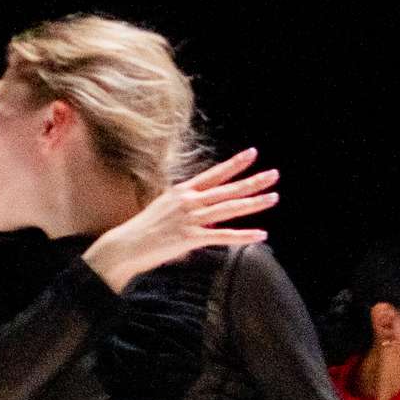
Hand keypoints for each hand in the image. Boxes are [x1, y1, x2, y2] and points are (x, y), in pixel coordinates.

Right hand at [84, 148, 278, 291]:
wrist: (125, 245)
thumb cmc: (145, 230)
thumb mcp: (167, 209)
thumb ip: (190, 208)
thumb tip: (210, 214)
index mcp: (182, 191)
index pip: (214, 174)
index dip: (235, 164)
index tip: (253, 154)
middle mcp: (188, 200)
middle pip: (227, 189)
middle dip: (253, 181)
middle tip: (274, 174)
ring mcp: (190, 218)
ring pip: (228, 208)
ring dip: (254, 203)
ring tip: (274, 197)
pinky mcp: (190, 237)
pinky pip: (223, 236)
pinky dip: (243, 235)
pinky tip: (261, 233)